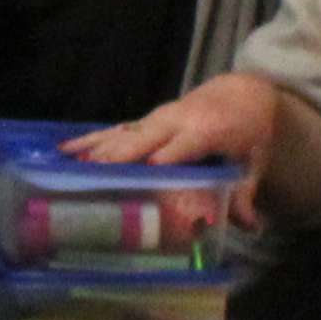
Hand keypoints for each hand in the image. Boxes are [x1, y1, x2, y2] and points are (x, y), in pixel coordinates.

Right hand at [72, 73, 285, 219]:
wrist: (242, 91)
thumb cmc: (249, 130)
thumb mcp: (255, 161)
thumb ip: (246, 193)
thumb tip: (251, 227)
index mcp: (205, 131)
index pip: (177, 149)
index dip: (158, 163)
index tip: (139, 181)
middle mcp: (176, 121)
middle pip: (141, 140)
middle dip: (115, 158)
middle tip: (90, 179)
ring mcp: (157, 118)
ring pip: (123, 133)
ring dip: (96, 150)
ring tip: (69, 167)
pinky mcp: (146, 119)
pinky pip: (117, 129)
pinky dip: (92, 138)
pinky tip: (66, 149)